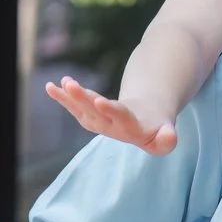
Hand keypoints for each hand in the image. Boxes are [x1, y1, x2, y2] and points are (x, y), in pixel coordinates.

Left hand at [46, 76, 177, 154]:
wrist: (144, 129)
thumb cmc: (157, 130)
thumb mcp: (166, 136)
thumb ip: (167, 139)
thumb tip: (170, 136)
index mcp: (130, 129)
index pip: (120, 118)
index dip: (110, 110)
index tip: (99, 101)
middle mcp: (110, 128)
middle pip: (95, 112)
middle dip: (82, 98)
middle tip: (70, 85)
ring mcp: (97, 123)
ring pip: (81, 109)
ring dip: (69, 97)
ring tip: (61, 82)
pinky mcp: (88, 118)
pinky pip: (73, 107)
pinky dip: (62, 97)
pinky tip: (51, 86)